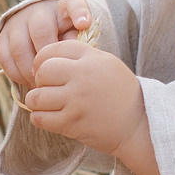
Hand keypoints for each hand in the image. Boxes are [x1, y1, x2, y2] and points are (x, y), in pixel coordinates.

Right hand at [0, 0, 91, 90]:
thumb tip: (69, 58)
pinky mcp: (2, 35)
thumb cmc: (64, 33)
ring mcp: (17, 21)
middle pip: (40, 32)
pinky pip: (4, 56)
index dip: (79, 13)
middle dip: (47, 59)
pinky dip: (16, 73)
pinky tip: (28, 83)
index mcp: (63, 7)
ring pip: (19, 48)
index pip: (73, 4)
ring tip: (41, 84)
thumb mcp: (76, 33)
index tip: (84, 24)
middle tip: (54, 78)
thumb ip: (76, 42)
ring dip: (30, 71)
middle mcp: (38, 11)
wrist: (39, 23)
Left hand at [24, 40, 145, 157]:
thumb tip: (46, 59)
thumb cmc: (121, 94)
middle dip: (39, 80)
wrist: (138, 125)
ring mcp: (77, 100)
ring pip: (36, 96)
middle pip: (43, 71)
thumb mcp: (107, 65)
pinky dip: (39, 118)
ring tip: (45, 104)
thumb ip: (81, 57)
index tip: (43, 70)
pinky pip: (40, 118)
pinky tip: (48, 117)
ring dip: (36, 101)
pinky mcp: (73, 123)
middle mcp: (84, 76)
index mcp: (93, 58)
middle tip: (46, 88)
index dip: (42, 59)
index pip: (54, 49)